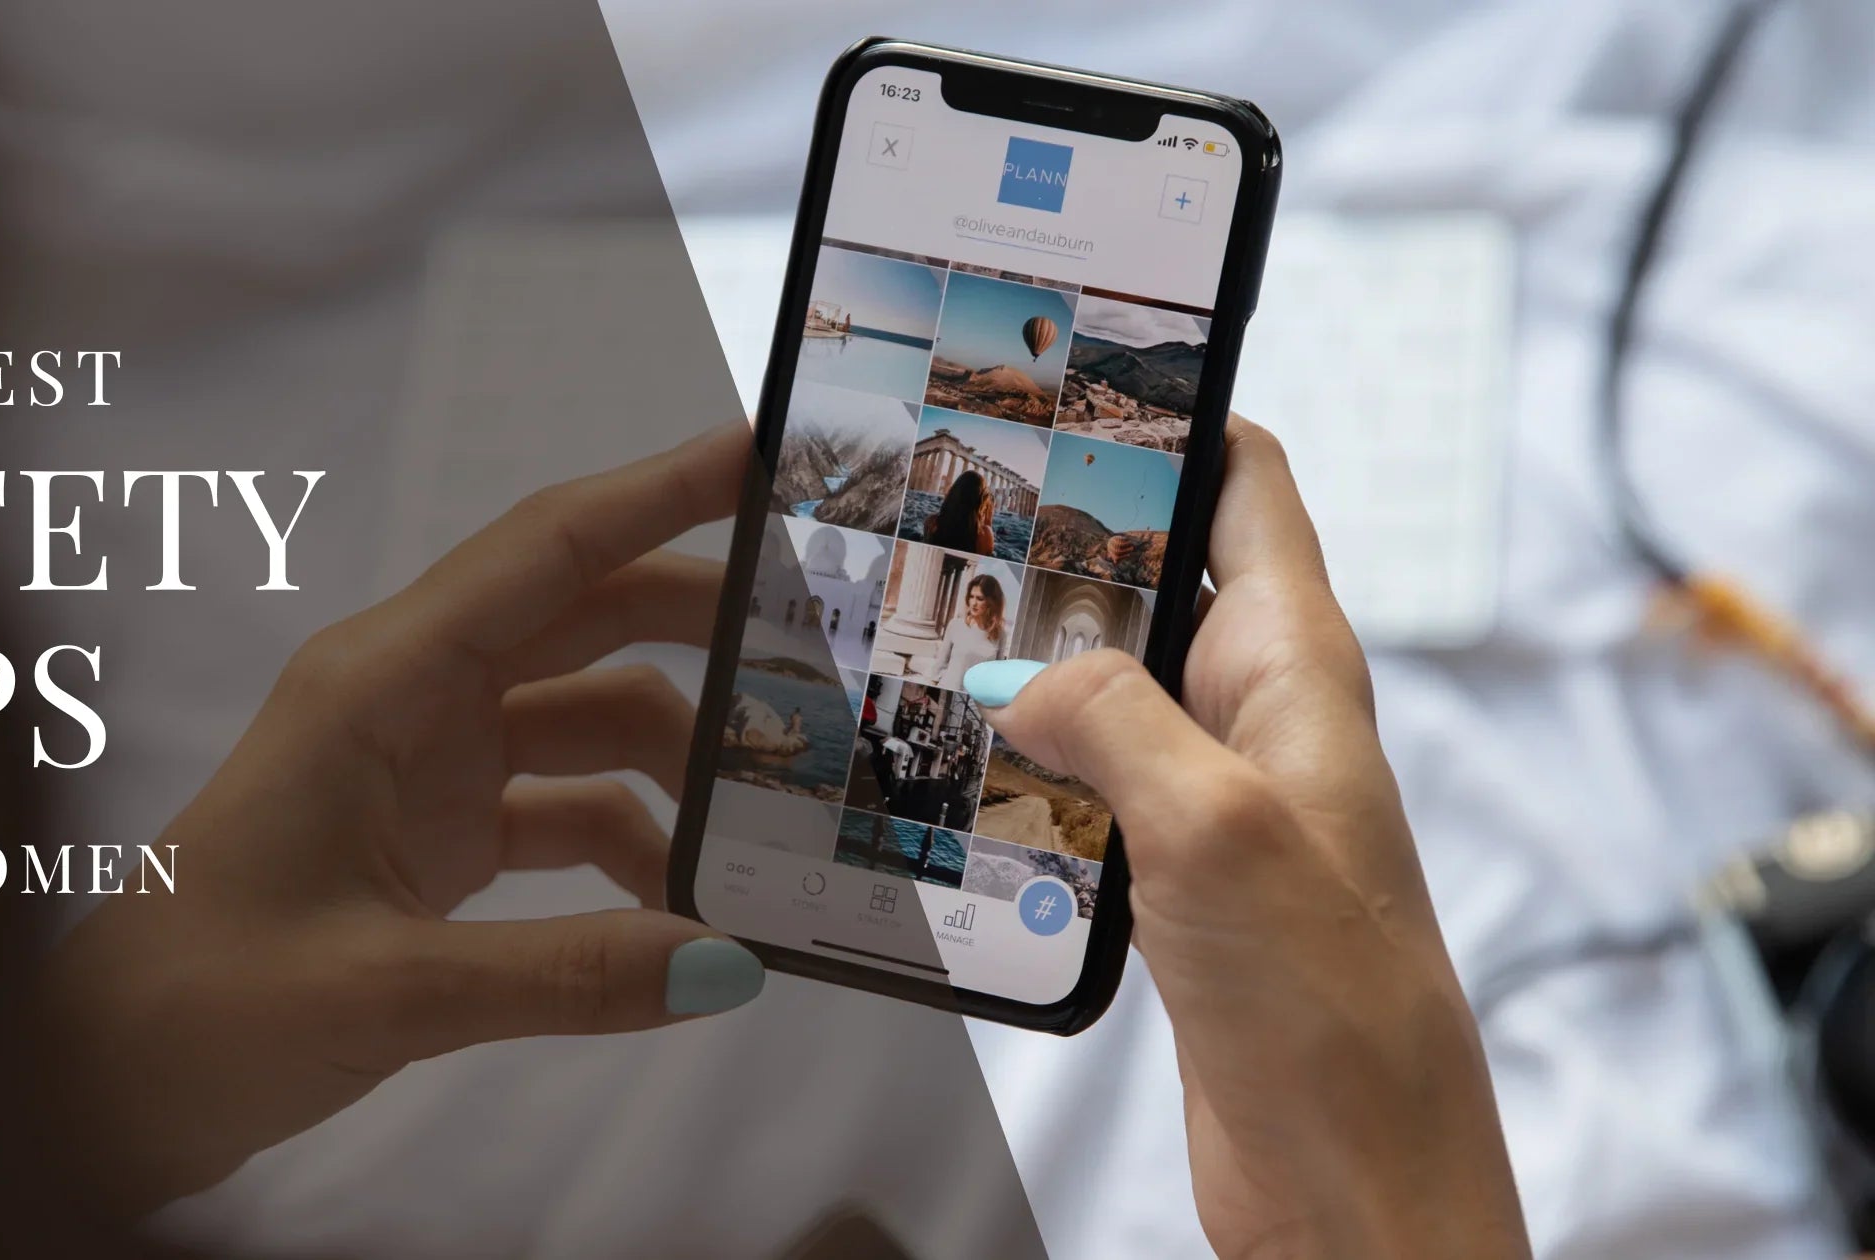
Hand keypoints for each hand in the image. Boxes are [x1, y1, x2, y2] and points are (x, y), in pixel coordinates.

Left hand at [32, 424, 765, 1212]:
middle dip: (704, 626)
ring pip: (587, 719)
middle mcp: (408, 699)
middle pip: (586, 619)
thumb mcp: (387, 990)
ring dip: (677, 766)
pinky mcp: (434, 836)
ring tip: (770, 827)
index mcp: (378, 682)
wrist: (105, 1084)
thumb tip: (731, 963)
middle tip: (825, 642)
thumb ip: (564, 976)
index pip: (545, 551)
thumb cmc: (202, 1005)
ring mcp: (424, 766)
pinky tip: (680, 914)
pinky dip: (632, 848)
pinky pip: (566, 808)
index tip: (765, 447)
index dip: (659, 490)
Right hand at [965, 419, 1530, 1259]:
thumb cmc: (1338, 1014)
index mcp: (1300, 670)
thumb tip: (1024, 674)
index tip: (1077, 379)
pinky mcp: (1174, 881)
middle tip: (950, 519)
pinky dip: (1024, 771)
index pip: (1249, 489)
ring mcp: (1214, 800)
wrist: (1355, 1182)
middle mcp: (1259, 719)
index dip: (1176, 417)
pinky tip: (956, 776)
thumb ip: (1116, 718)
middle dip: (1062, 550)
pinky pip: (1086, 788)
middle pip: (1155, 581)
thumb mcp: (1217, 827)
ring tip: (925, 641)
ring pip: (1107, 687)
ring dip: (1029, 669)